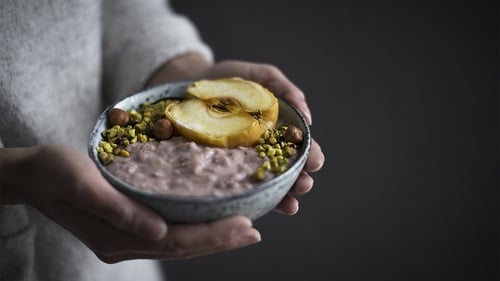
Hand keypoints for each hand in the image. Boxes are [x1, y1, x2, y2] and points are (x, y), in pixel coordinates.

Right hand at [0, 144, 260, 262]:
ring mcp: (128, 237)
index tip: (244, 224)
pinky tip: (213, 220)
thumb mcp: (81, 183)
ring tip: (244, 229)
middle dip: (221, 239)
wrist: (34, 175)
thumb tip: (157, 231)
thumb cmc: (54, 172)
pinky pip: (170, 232)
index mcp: (116, 237)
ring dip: (213, 237)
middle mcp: (125, 243)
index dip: (212, 235)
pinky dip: (196, 228)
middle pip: (183, 247)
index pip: (175, 241)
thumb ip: (117, 209)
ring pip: (180, 242)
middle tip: (255, 230)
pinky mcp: (129, 226)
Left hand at [147, 54, 324, 214]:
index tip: (315, 162)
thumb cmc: (229, 79)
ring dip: (281, 196)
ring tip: (290, 205)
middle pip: (285, 169)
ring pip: (264, 183)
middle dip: (298, 180)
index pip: (298, 147)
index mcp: (275, 130)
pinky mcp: (216, 168)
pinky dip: (247, 198)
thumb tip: (307, 115)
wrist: (187, 83)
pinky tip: (255, 205)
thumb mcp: (261, 77)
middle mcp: (260, 150)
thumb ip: (284, 89)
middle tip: (304, 185)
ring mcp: (239, 162)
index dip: (310, 155)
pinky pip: (232, 185)